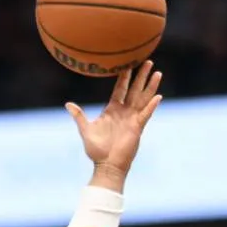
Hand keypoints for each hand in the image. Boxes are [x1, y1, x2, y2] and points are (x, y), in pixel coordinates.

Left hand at [65, 61, 163, 179]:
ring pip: (143, 98)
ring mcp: (132, 119)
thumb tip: (68, 104)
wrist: (106, 165)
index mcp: (112, 110)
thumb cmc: (96, 149)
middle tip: (147, 61)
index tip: (127, 64)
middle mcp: (124, 112)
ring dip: (150, 86)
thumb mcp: (86, 129)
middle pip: (134, 90)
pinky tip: (158, 97)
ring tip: (157, 73)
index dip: (124, 77)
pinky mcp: (137, 128)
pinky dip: (151, 106)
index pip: (120, 89)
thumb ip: (79, 116)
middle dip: (141, 76)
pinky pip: (146, 114)